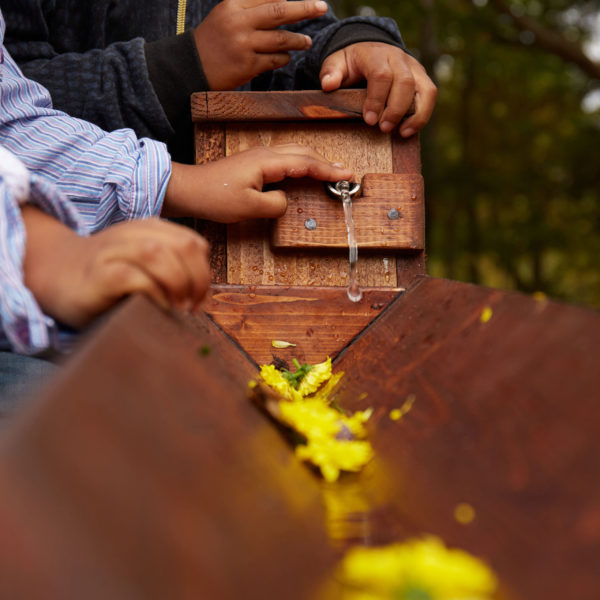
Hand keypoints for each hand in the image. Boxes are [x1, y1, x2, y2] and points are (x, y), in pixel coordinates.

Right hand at [21, 207, 210, 327]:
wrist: (56, 275)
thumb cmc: (108, 276)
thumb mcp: (145, 263)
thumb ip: (172, 266)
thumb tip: (202, 294)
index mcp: (150, 229)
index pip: (194, 244)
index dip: (204, 272)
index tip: (199, 299)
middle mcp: (133, 235)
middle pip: (184, 246)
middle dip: (198, 279)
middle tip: (193, 306)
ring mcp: (114, 251)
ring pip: (158, 254)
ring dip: (177, 284)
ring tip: (178, 308)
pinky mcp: (99, 274)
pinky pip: (133, 278)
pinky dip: (153, 295)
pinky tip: (156, 309)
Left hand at [163, 144, 353, 222]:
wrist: (189, 189)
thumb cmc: (215, 197)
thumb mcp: (249, 207)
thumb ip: (275, 204)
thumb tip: (286, 200)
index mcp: (267, 162)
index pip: (305, 164)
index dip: (328, 170)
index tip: (346, 175)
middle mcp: (265, 154)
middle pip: (303, 153)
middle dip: (326, 163)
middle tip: (345, 173)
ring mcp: (258, 156)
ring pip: (294, 153)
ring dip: (314, 161)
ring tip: (331, 171)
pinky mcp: (253, 163)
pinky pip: (284, 159)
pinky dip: (301, 164)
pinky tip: (304, 171)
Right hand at [194, 0, 328, 89]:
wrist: (191, 67)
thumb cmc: (213, 40)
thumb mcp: (226, 15)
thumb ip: (251, 7)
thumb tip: (283, 2)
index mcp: (233, 4)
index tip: (306, 0)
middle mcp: (238, 22)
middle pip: (279, 11)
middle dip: (305, 8)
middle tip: (322, 7)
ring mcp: (243, 45)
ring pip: (281, 39)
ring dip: (298, 40)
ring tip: (307, 42)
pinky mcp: (247, 66)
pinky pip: (275, 60)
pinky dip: (284, 58)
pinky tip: (287, 56)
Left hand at [320, 42, 436, 136]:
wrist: (369, 50)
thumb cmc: (351, 63)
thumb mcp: (336, 64)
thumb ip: (331, 73)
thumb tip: (328, 85)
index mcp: (376, 54)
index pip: (381, 74)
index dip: (376, 99)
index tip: (369, 120)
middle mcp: (399, 59)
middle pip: (405, 82)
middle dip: (395, 109)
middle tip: (383, 128)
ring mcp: (414, 68)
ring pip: (424, 89)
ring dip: (415, 114)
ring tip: (402, 133)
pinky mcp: (422, 79)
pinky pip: (430, 96)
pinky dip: (422, 115)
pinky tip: (409, 130)